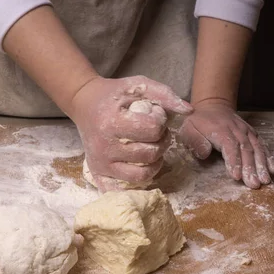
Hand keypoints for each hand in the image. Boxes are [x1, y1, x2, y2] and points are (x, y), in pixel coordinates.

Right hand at [69, 75, 192, 191]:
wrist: (83, 102)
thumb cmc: (113, 94)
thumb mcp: (137, 85)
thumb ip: (164, 95)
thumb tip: (189, 111)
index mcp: (112, 121)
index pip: (152, 129)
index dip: (161, 121)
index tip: (154, 115)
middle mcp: (104, 145)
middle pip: (150, 153)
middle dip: (162, 141)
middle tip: (157, 132)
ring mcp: (101, 163)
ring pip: (142, 174)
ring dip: (155, 161)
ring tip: (152, 148)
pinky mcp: (98, 173)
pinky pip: (124, 189)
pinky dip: (137, 182)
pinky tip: (142, 167)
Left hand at [179, 100, 273, 188]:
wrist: (212, 105)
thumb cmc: (198, 122)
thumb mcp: (188, 129)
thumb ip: (195, 142)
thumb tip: (205, 154)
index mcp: (220, 130)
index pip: (229, 147)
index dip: (234, 162)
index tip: (236, 176)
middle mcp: (236, 130)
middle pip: (246, 150)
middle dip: (250, 168)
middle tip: (254, 184)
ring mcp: (246, 131)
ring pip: (256, 148)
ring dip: (262, 165)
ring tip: (265, 180)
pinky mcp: (252, 133)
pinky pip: (262, 145)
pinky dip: (268, 157)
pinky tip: (273, 169)